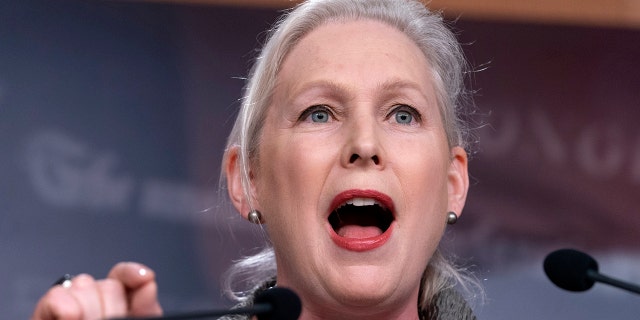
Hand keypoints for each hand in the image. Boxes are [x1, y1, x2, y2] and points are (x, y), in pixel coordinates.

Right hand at [31, 262, 162, 319]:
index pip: (124, 276)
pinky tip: (72, 318)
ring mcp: (66, 309)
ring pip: (84, 285)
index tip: (146, 278)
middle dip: (113, 307)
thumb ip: (146, 309)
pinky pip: (56, 295)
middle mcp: (92, 305)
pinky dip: (65, 306)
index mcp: (118, 308)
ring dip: (90, 311)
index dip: (133, 273)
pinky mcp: (42, 315)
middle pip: (107, 282)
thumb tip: (149, 282)